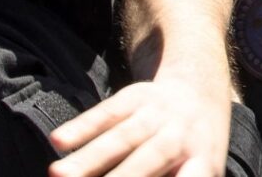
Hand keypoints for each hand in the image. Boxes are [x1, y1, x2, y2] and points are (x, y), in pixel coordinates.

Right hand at [49, 76, 231, 176]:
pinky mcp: (135, 97)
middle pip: (149, 160)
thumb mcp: (198, 170)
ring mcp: (157, 114)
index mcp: (203, 162)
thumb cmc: (191, 151)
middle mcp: (181, 137)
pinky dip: (82, 126)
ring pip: (121, 136)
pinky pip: (106, 113)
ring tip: (58, 175)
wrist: (198, 92)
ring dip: (89, 157)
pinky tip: (58, 141)